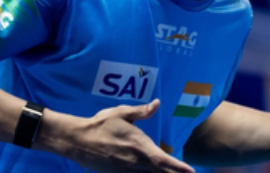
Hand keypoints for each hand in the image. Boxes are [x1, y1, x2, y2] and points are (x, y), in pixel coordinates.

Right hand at [69, 99, 194, 172]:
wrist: (78, 141)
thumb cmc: (101, 124)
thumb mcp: (121, 113)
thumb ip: (141, 111)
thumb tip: (157, 103)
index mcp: (139, 146)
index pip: (163, 160)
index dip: (179, 167)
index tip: (191, 171)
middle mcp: (135, 162)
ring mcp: (126, 171)